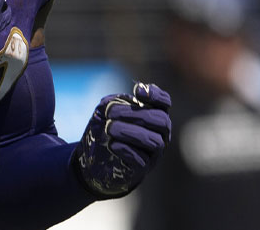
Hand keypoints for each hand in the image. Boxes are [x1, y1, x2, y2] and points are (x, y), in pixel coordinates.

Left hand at [74, 82, 171, 197]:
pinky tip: (112, 144)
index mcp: (152, 116)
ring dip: (129, 131)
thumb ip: (112, 103)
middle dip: (135, 113)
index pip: (164, 103)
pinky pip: (141, 160)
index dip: (156, 95)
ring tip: (109, 128)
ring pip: (154, 141)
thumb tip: (115, 103)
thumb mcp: (105, 112)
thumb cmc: (106, 130)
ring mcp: (152, 153)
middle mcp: (158, 134)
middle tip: (110, 111)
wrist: (95, 160)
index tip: (137, 91)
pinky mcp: (141, 169)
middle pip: (161, 121)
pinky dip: (126, 150)